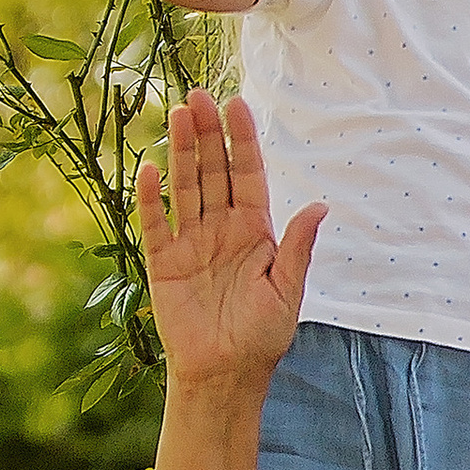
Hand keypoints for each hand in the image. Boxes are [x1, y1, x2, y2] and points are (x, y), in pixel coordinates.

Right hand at [136, 92, 320, 395]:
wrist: (226, 374)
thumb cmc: (262, 335)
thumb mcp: (287, 290)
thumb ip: (297, 247)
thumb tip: (320, 206)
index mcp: (256, 231)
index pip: (248, 174)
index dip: (242, 140)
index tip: (237, 104)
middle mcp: (222, 229)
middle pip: (213, 171)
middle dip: (208, 134)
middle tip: (199, 95)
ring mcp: (191, 242)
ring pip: (185, 187)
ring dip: (181, 151)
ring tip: (177, 113)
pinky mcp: (163, 262)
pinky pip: (156, 223)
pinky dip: (151, 198)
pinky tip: (150, 168)